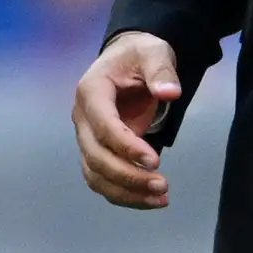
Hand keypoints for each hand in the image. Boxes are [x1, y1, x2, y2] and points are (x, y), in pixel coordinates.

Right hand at [74, 31, 183, 209]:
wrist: (127, 62)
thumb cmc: (139, 56)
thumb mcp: (154, 52)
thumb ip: (161, 70)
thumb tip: (170, 92)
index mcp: (91, 91)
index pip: (103, 126)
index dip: (126, 146)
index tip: (155, 160)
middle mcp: (82, 118)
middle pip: (95, 157)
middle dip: (128, 176)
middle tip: (163, 185)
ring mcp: (87, 138)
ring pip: (96, 175)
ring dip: (125, 192)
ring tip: (161, 199)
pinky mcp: (97, 152)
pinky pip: (103, 180)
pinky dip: (125, 194)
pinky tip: (151, 200)